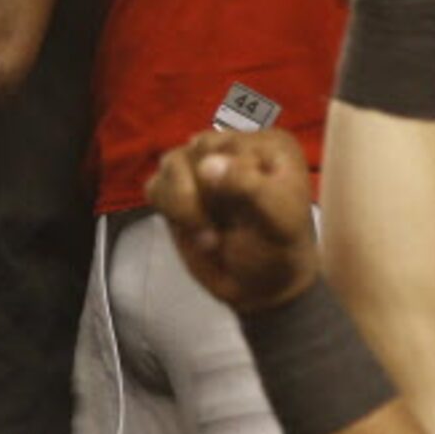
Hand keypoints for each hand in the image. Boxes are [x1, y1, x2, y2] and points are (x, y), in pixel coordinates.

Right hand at [147, 126, 319, 315]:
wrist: (259, 289)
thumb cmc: (280, 251)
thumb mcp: (279, 222)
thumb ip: (250, 188)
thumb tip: (207, 164)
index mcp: (268, 146)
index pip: (231, 144)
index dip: (231, 181)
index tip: (249, 213)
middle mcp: (233, 148)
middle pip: (197, 150)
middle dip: (206, 194)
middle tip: (227, 224)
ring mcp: (200, 167)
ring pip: (170, 164)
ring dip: (185, 206)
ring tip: (210, 235)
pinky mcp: (175, 189)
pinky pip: (154, 185)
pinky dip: (169, 211)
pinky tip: (196, 231)